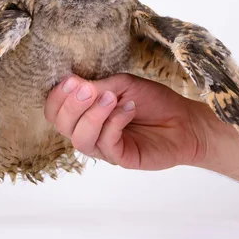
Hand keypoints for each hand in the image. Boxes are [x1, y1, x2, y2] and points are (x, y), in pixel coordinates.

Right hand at [44, 73, 209, 169]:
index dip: (56, 97)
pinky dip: (114, 123)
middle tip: (89, 89)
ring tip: (112, 98)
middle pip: (61, 125)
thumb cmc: (153, 102)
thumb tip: (74, 85)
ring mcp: (103, 147)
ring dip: (93, 115)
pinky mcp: (121, 158)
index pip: (54, 111)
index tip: (72, 80)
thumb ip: (99, 86)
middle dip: (71, 105)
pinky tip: (129, 109)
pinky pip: (106, 143)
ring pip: (80, 138)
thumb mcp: (123, 85)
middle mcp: (89, 131)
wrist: (184, 121)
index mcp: (84, 113)